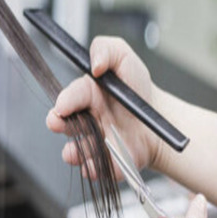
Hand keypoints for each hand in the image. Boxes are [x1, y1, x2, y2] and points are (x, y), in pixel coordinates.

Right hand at [45, 36, 157, 179]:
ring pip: (76, 149)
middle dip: (57, 123)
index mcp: (86, 95)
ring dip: (73, 151)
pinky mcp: (105, 161)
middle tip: (56, 123)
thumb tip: (95, 64)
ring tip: (75, 152)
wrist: (160, 119)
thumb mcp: (124, 57)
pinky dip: (93, 168)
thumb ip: (106, 49)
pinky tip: (94, 165)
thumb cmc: (138, 89)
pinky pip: (96, 168)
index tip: (62, 106)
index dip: (65, 100)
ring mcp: (94, 141)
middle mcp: (85, 119)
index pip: (71, 96)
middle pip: (64, 123)